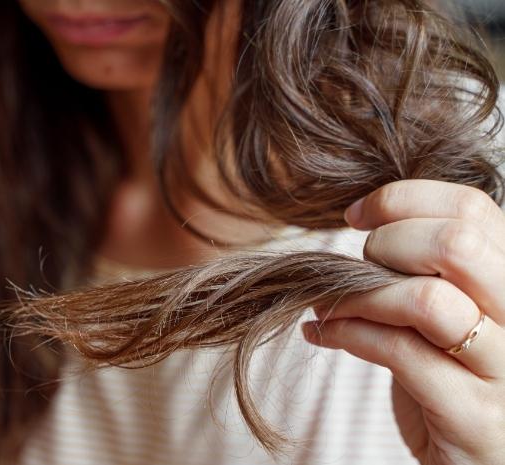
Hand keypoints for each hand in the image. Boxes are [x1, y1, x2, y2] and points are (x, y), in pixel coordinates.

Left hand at [302, 180, 504, 464]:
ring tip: (331, 303)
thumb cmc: (460, 376)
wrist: (481, 462)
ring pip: (427, 301)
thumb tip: (363, 220)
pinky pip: (399, 353)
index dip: (403, 200)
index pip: (472, 207)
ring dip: (361, 294)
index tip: (358, 215)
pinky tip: (321, 333)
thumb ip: (430, 267)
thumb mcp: (456, 310)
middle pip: (458, 244)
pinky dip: (346, 334)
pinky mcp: (475, 415)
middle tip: (355, 264)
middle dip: (386, 243)